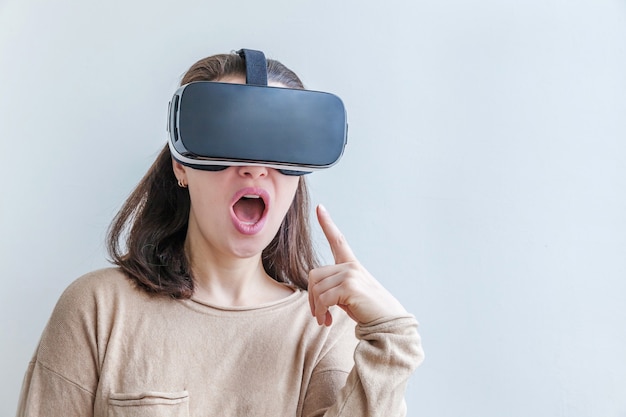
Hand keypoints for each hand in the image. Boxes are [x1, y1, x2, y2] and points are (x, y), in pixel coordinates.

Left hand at [308, 205, 407, 325]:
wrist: (388, 323)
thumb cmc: (367, 310)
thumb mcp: (348, 294)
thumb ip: (334, 286)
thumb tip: (315, 293)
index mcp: (351, 265)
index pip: (337, 240)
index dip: (327, 223)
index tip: (319, 207)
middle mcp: (350, 266)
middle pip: (314, 275)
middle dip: (311, 297)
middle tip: (319, 314)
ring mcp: (350, 274)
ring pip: (316, 288)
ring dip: (316, 308)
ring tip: (324, 319)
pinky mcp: (350, 286)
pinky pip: (323, 299)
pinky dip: (321, 312)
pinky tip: (327, 321)